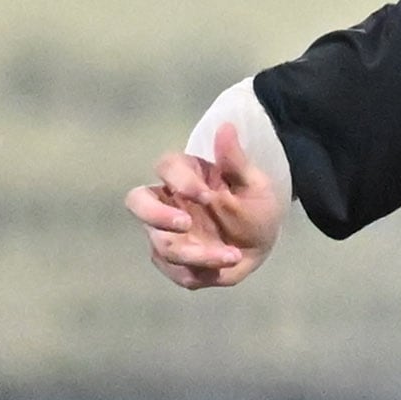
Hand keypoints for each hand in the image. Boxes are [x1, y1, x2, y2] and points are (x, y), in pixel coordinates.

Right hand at [123, 122, 281, 288]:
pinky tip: (220, 271)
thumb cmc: (254, 205)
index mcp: (185, 175)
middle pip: (138, 202)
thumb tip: (227, 127)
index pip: (166, 167)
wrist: (263, 240)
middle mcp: (168, 202)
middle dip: (156, 215)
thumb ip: (236, 161)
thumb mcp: (254, 184)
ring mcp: (166, 232)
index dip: (179, 180)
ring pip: (160, 244)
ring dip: (192, 253)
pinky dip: (194, 273)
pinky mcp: (173, 260)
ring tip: (230, 255)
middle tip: (185, 223)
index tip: (207, 195)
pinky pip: (172, 270)